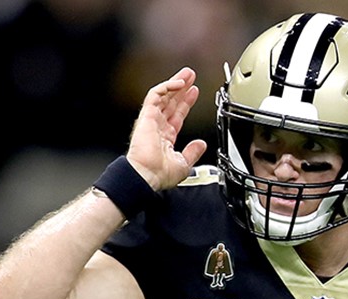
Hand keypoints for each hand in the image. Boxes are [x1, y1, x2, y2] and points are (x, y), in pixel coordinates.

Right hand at [126, 66, 208, 190]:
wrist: (147, 175)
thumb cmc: (159, 174)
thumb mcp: (184, 163)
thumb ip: (192, 152)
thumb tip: (201, 145)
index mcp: (165, 137)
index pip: (177, 115)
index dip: (186, 103)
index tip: (194, 93)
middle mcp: (158, 127)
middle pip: (171, 101)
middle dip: (182, 88)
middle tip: (191, 76)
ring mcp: (151, 120)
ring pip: (164, 95)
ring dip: (175, 83)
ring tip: (187, 74)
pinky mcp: (147, 115)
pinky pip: (155, 95)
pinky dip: (166, 87)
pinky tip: (178, 83)